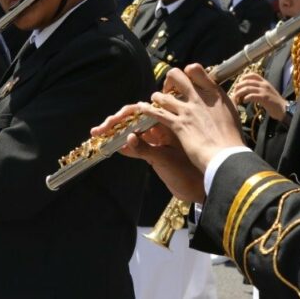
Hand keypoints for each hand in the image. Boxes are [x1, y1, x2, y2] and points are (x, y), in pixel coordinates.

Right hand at [91, 103, 205, 202]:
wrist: (202, 188)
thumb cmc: (189, 172)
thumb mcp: (165, 160)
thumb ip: (145, 149)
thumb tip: (127, 138)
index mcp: (167, 121)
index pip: (140, 111)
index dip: (121, 117)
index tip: (107, 125)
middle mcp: (162, 127)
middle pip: (133, 119)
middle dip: (114, 124)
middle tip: (97, 132)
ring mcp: (158, 139)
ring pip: (133, 130)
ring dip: (117, 133)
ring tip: (100, 137)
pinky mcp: (156, 151)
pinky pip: (137, 145)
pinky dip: (125, 145)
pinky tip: (114, 147)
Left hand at [140, 64, 244, 173]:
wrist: (227, 155)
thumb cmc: (232, 138)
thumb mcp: (231, 111)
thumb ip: (220, 101)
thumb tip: (218, 96)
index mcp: (214, 92)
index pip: (195, 69)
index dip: (188, 72)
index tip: (187, 81)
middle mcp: (199, 97)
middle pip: (176, 75)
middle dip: (169, 80)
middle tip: (169, 89)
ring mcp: (187, 110)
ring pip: (163, 95)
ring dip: (157, 97)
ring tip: (155, 100)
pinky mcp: (178, 125)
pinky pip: (157, 113)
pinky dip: (147, 110)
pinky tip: (142, 109)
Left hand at [230, 75, 286, 119]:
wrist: (283, 109)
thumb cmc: (274, 102)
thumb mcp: (267, 92)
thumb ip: (259, 89)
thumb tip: (248, 91)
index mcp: (265, 82)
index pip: (253, 74)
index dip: (244, 77)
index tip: (239, 82)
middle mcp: (264, 84)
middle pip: (247, 81)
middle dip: (239, 86)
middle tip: (234, 92)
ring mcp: (264, 91)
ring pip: (248, 88)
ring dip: (240, 93)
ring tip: (236, 97)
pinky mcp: (264, 98)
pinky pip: (252, 95)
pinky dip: (246, 98)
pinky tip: (244, 101)